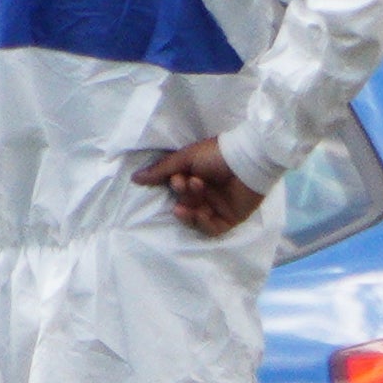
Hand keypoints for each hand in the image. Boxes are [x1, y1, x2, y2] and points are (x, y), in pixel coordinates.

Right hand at [132, 138, 265, 236]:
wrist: (248, 160)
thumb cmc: (218, 154)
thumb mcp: (186, 158)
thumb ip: (161, 170)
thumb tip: (134, 178)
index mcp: (196, 177)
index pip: (179, 189)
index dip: (175, 187)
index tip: (177, 179)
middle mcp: (207, 193)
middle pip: (186, 203)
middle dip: (184, 196)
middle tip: (186, 185)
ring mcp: (219, 206)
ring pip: (196, 218)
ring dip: (190, 213)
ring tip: (188, 205)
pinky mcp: (231, 217)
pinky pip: (212, 228)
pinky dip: (204, 223)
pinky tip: (202, 213)